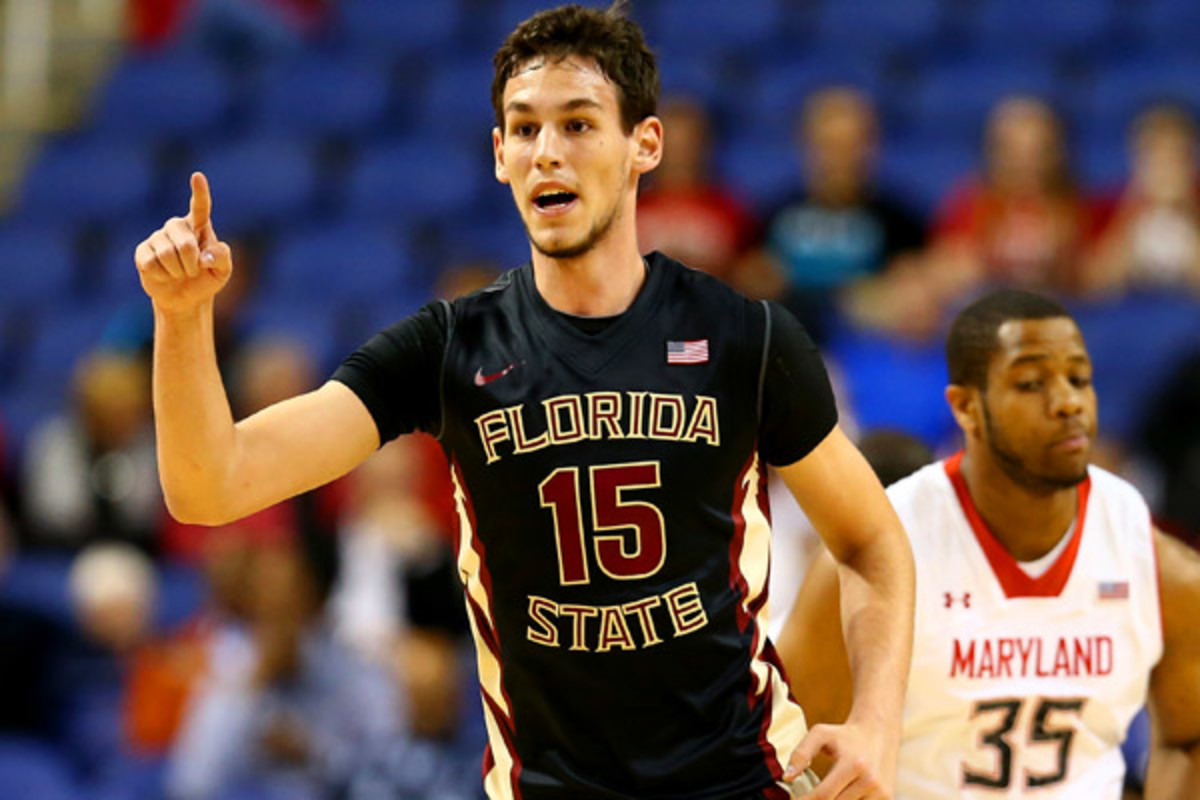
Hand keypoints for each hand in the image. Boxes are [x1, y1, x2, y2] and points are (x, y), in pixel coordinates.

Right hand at [135, 172, 232, 312]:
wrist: (185, 297)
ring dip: (178, 272)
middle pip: (186, 245)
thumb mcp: (223, 271)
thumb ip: (221, 258)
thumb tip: (203, 256)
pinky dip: (162, 276)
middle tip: (194, 271)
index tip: (197, 176)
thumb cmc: (206, 278)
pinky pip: (152, 264)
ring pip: (167, 255)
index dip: (200, 192)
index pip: (200, 206)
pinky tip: (164, 275)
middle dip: (192, 264)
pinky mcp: (143, 251)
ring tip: (179, 273)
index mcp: (199, 225)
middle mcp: (177, 226)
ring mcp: (158, 237)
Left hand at [785, 721, 895, 799]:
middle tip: (805, 799)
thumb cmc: (844, 735)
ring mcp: (882, 793)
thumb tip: (787, 778)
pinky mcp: (888, 798)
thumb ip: (800, 753)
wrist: (879, 733)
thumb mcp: (820, 734)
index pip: (823, 795)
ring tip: (823, 795)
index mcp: (853, 764)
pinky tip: (840, 796)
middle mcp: (870, 781)